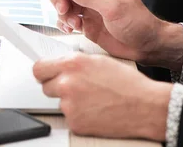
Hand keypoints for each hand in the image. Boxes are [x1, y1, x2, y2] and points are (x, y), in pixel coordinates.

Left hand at [33, 53, 170, 140]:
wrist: (144, 106)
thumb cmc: (127, 83)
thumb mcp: (99, 61)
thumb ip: (76, 62)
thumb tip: (61, 65)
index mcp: (73, 64)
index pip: (39, 68)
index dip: (44, 71)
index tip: (46, 74)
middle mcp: (67, 83)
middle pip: (46, 87)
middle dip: (57, 86)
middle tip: (76, 87)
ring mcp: (69, 105)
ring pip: (59, 102)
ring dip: (70, 101)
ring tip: (93, 98)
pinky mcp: (75, 122)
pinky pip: (69, 117)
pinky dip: (79, 115)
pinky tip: (95, 109)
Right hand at [50, 0, 182, 70]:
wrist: (148, 46)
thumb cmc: (139, 24)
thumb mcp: (113, 8)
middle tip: (64, 11)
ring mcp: (91, 9)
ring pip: (65, 5)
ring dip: (64, 14)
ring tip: (74, 24)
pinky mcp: (88, 24)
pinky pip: (69, 20)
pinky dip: (65, 24)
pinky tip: (72, 29)